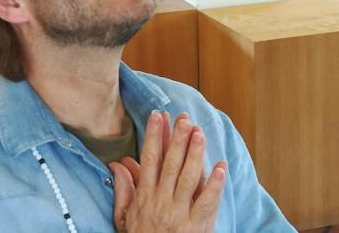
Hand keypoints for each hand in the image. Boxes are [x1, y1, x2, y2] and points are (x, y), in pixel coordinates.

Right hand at [109, 112, 226, 232]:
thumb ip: (122, 190)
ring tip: (200, 133)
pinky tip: (220, 167)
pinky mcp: (196, 226)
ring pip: (188, 178)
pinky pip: (206, 203)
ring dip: (195, 154)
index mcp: (145, 196)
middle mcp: (161, 201)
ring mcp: (179, 213)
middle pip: (171, 164)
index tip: (158, 116)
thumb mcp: (124, 217)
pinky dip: (214, 184)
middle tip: (184, 118)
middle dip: (177, 139)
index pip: (149, 160)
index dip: (154, 136)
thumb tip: (117, 164)